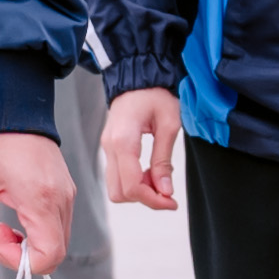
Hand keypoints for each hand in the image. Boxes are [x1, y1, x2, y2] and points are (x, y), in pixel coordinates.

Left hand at [0, 130, 72, 269]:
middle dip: (24, 252)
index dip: (21, 260)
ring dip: (30, 239)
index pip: (50, 256)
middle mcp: (62, 198)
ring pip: (57, 236)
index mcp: (42, 199)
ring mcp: (67, 191)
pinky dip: (37, 225)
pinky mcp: (64, 185)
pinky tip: (13, 205)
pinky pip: (57, 219)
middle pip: (56, 250)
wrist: (10, 101)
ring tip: (2, 214)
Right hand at [99, 84, 181, 214]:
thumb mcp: (169, 124)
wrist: (138, 77)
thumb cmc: (155, 94)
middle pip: (120, 193)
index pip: (132, 186)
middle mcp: (110, 147)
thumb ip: (164, 160)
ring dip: (138, 192)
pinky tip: (149, 172)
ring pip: (116, 189)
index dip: (153, 200)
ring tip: (159, 178)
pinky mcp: (110, 149)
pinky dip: (133, 183)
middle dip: (145, 198)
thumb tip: (165, 191)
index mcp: (123, 141)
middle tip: (167, 191)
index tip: (171, 201)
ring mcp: (107, 149)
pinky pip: (116, 177)